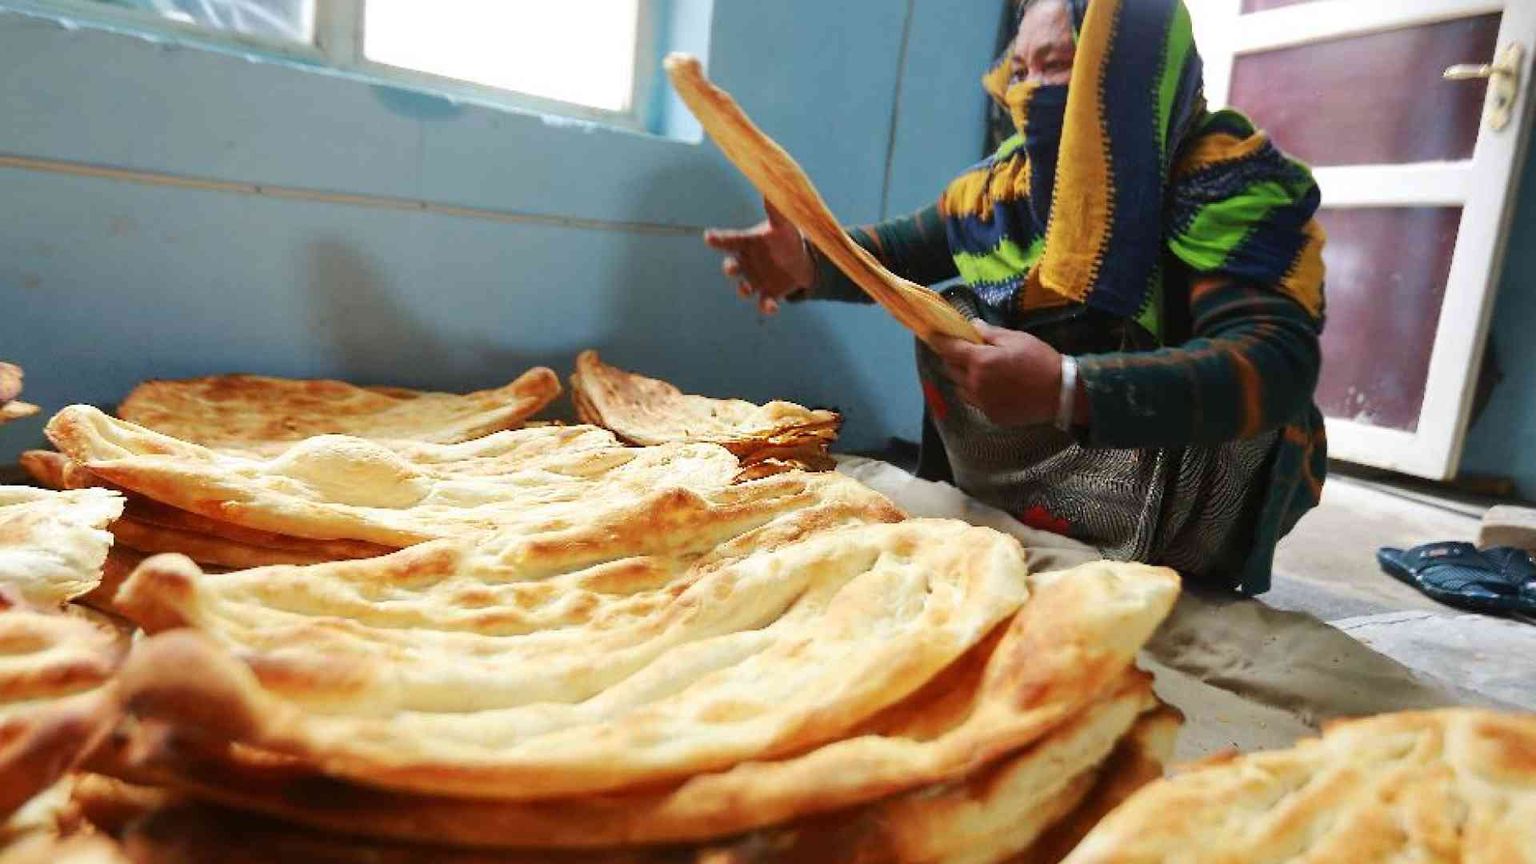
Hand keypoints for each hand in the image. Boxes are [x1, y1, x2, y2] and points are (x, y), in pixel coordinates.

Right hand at [703, 199, 813, 315]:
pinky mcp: (769, 295)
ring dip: (742, 290)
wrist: (801, 262)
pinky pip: (764, 303)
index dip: (718, 239)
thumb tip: (770, 189)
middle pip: (732, 266)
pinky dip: (766, 307)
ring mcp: (756, 281)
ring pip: (744, 288)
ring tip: (745, 289)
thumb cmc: (786, 239)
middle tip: (730, 267)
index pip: (730, 240)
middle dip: (729, 268)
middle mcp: (747, 263)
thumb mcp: (784, 225)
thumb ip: (776, 211)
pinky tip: (771, 307)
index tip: (708, 237)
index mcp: (747, 243)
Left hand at [931, 321, 1063, 426]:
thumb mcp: (1016, 339)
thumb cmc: (1039, 360)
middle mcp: (975, 383)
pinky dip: (976, 392)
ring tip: (979, 371)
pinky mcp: (990, 415)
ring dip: (962, 377)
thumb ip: (990, 333)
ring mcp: (981, 401)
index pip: (949, 349)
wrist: (1060, 393)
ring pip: (959, 387)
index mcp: (980, 361)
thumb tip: (972, 326)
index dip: (939, 341)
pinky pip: (974, 401)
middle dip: (953, 358)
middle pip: (950, 369)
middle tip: (965, 352)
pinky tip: (992, 387)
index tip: (932, 335)